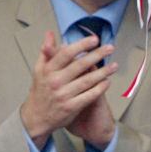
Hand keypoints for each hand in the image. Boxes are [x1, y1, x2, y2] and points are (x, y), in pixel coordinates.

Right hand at [20, 32, 116, 147]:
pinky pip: (89, 95)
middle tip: (110, 48)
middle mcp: (55, 82)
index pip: (66, 54)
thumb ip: (46, 52)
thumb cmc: (41, 91)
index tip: (94, 39)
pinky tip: (108, 81)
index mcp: (48, 70)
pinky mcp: (71, 107)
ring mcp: (63, 95)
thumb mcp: (39, 70)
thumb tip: (50, 33)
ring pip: (87, 80)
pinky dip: (100, 88)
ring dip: (103, 72)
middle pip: (79, 65)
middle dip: (97, 55)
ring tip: (114, 65)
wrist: (36, 118)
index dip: (81, 45)